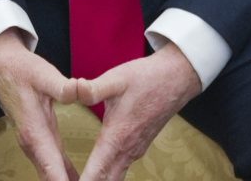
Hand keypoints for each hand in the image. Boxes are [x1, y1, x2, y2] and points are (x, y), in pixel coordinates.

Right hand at [0, 29, 80, 180]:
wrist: (1, 65)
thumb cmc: (21, 70)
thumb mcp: (43, 74)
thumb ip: (62, 87)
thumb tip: (79, 91)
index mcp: (35, 132)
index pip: (52, 170)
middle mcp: (32, 144)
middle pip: (51, 179)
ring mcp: (34, 144)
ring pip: (51, 175)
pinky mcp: (39, 140)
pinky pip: (53, 167)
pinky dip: (64, 176)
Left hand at [75, 44, 202, 180]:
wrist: (176, 79)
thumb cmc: (145, 79)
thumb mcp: (116, 79)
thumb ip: (93, 89)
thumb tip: (74, 89)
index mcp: (118, 137)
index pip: (97, 172)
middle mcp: (127, 150)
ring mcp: (134, 150)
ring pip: (115, 177)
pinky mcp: (137, 147)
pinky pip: (120, 169)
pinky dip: (106, 177)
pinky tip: (96, 175)